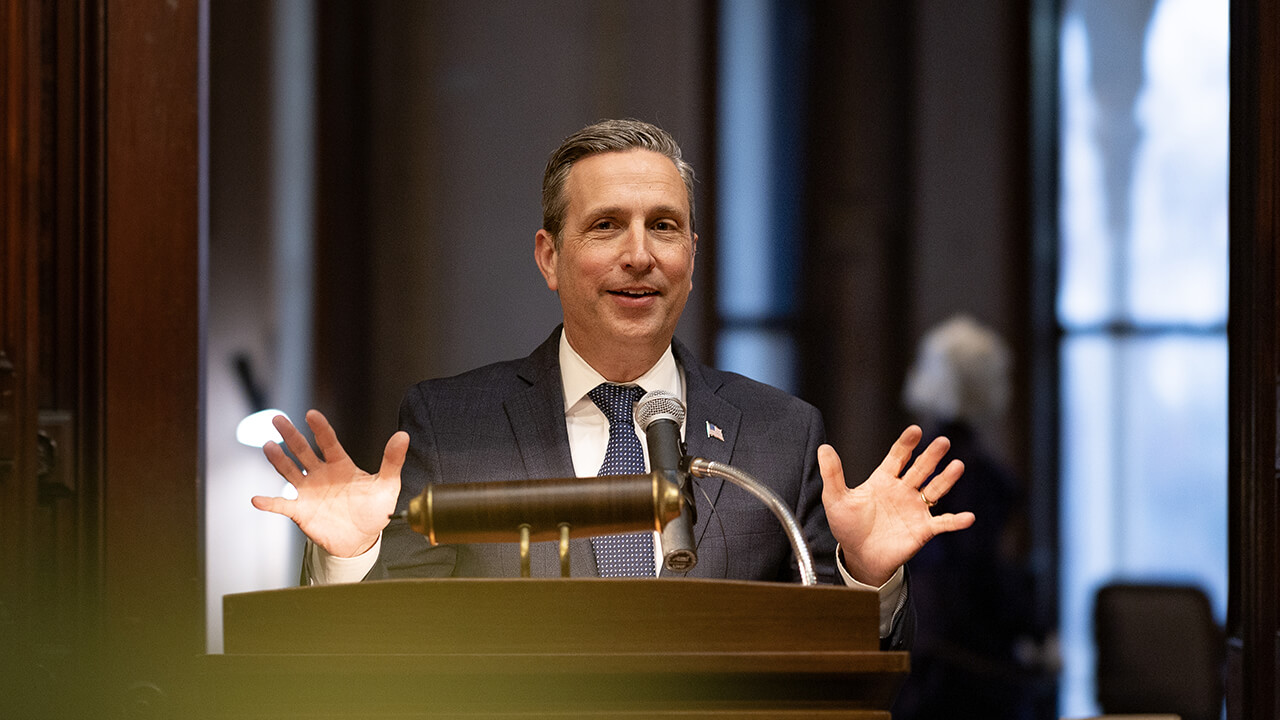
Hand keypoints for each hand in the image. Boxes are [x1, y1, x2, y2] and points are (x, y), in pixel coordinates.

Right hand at [251, 409, 408, 557]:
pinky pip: (282, 505)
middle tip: (279, 419)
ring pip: (289, 471)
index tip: (312, 414)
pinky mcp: (301, 511)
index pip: (328, 442)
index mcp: (341, 465)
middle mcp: (321, 474)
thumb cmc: (374, 509)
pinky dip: (269, 503)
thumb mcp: (387, 485)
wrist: (362, 538)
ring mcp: (308, 491)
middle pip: (303, 450)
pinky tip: (257, 499)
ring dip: (278, 459)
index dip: (320, 428)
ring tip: (269, 446)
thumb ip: (392, 461)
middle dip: (291, 435)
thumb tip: (403, 436)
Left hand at [818, 425, 974, 586]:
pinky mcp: (923, 529)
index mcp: (883, 480)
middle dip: (931, 455)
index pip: (897, 457)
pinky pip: (943, 523)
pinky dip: (956, 521)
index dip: (906, 444)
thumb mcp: (836, 499)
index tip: (915, 431)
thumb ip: (832, 474)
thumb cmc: (848, 526)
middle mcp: (903, 490)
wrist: (859, 556)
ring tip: (958, 466)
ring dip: (946, 479)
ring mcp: (915, 508)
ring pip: (935, 489)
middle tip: (942, 441)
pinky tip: (968, 517)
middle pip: (920, 468)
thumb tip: (823, 447)